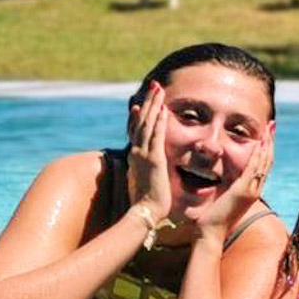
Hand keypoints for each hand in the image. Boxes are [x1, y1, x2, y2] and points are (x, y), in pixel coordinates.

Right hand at [126, 82, 174, 217]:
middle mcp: (136, 152)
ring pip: (147, 123)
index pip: (135, 131)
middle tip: (154, 86)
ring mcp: (143, 154)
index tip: (139, 104)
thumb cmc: (145, 203)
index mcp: (135, 157)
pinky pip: (156, 135)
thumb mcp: (143, 183)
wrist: (145, 212)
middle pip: (141, 121)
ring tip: (158, 89)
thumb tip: (145, 170)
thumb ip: (144, 173)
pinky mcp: (153, 159)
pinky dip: (159, 120)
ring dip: (153, 104)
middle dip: (148, 102)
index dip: (138, 116)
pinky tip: (163, 108)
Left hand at [194, 135, 271, 238]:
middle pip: (268, 161)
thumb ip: (228, 188)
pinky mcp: (242, 191)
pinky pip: (253, 169)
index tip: (267, 135)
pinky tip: (259, 143)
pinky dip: (258, 155)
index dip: (266, 149)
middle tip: (272, 125)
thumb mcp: (223, 199)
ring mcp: (250, 191)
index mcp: (251, 191)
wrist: (211, 234)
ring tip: (269, 129)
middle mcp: (255, 190)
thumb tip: (223, 179)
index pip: (263, 166)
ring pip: (264, 163)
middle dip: (270, 141)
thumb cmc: (213, 219)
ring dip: (267, 144)